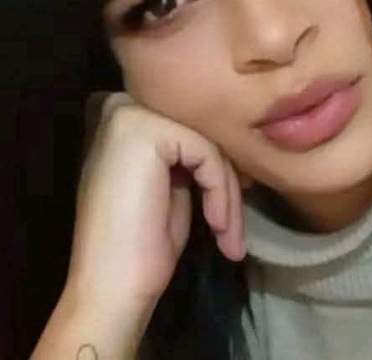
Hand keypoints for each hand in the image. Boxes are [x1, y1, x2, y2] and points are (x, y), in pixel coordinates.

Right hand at [67, 92, 245, 312]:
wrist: (110, 289)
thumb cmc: (140, 246)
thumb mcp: (171, 187)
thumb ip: (189, 157)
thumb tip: (230, 145)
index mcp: (124, 122)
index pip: (191, 133)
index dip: (217, 169)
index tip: (231, 207)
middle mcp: (123, 108)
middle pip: (201, 135)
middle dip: (226, 182)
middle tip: (235, 226)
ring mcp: (130, 115)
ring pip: (208, 144)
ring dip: (228, 194)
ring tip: (229, 237)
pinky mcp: (144, 130)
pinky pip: (206, 153)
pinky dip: (221, 192)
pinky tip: (217, 226)